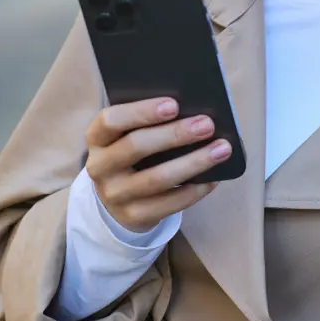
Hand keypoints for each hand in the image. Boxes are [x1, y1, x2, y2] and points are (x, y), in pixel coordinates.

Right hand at [85, 97, 232, 232]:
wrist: (118, 195)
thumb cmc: (133, 150)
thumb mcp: (130, 132)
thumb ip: (150, 120)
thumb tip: (193, 108)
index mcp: (97, 137)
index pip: (110, 121)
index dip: (141, 112)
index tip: (174, 104)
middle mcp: (100, 167)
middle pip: (135, 147)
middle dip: (175, 134)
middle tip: (207, 124)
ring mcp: (115, 195)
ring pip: (156, 179)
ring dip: (193, 162)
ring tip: (222, 148)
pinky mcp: (134, 216)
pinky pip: (168, 204)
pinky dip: (195, 189)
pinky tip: (214, 177)